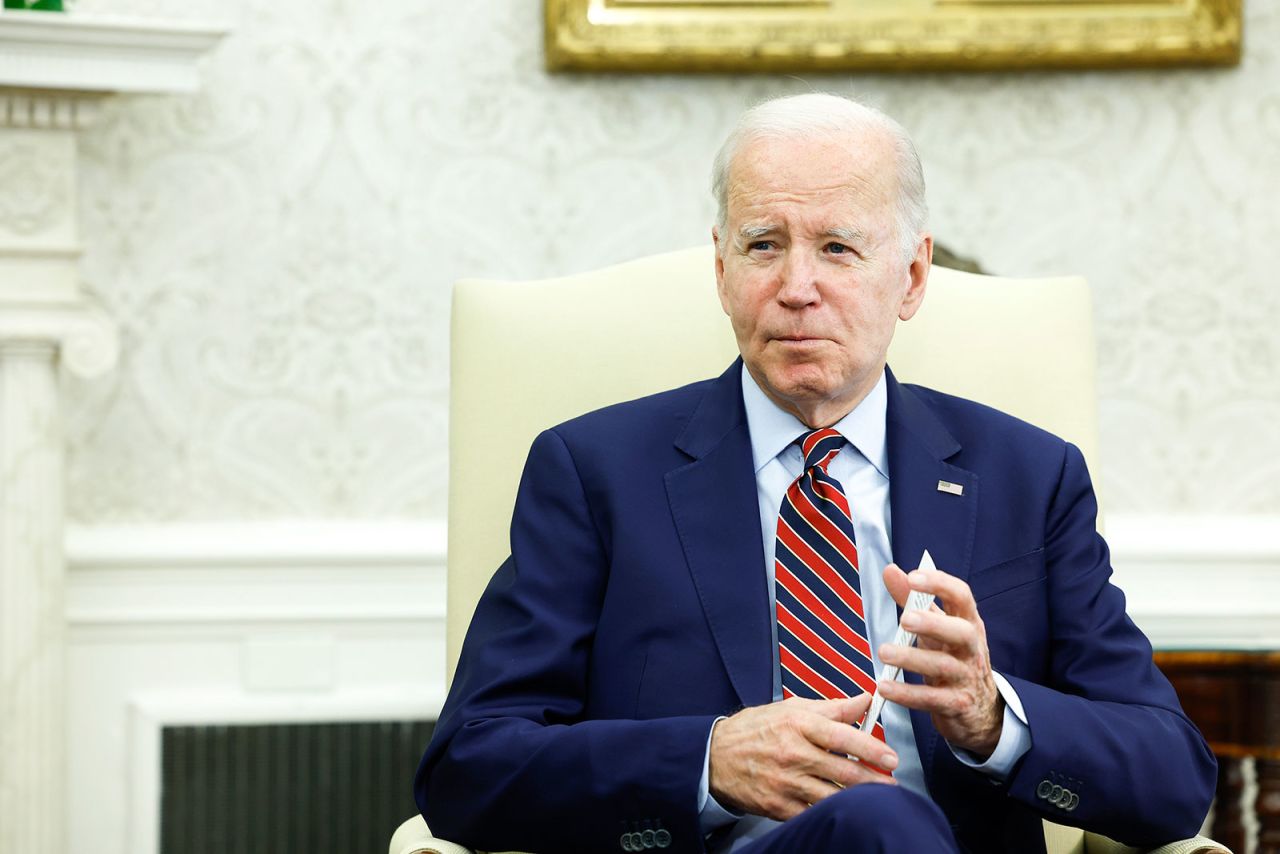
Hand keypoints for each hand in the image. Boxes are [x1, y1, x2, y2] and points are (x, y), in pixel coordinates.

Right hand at [707, 694, 897, 820]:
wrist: (714, 757)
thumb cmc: (754, 730)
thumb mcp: (791, 709)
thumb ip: (832, 708)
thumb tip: (865, 700)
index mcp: (797, 725)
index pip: (840, 736)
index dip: (869, 747)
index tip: (890, 757)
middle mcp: (792, 754)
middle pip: (842, 771)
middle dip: (873, 779)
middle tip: (892, 782)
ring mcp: (785, 783)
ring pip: (832, 796)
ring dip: (858, 800)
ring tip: (876, 800)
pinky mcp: (778, 807)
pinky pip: (813, 813)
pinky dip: (831, 813)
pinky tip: (845, 810)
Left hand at [879, 563, 1002, 757]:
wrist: (981, 710)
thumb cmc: (954, 657)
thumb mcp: (938, 627)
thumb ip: (914, 600)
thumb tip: (890, 570)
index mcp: (968, 622)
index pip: (962, 597)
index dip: (940, 584)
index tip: (913, 577)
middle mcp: (971, 648)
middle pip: (961, 632)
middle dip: (933, 623)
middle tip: (904, 619)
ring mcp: (966, 677)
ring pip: (943, 666)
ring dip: (912, 659)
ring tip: (884, 652)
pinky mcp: (956, 705)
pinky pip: (931, 699)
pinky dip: (907, 694)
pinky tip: (885, 687)